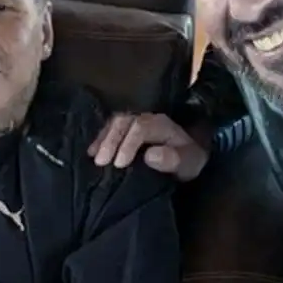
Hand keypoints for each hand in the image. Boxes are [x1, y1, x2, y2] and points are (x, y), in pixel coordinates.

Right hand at [88, 113, 208, 180]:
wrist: (190, 156)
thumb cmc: (188, 161)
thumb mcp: (189, 163)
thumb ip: (174, 159)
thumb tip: (150, 155)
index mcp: (162, 124)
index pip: (140, 128)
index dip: (127, 144)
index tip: (119, 164)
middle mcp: (147, 118)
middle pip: (124, 121)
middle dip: (111, 140)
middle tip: (100, 162)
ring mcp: (136, 121)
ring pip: (115, 122)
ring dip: (103, 139)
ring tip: (94, 157)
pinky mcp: (128, 128)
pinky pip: (111, 127)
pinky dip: (100, 138)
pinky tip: (92, 151)